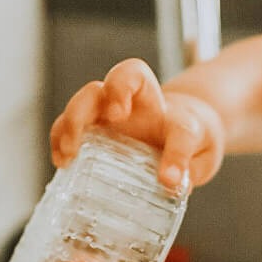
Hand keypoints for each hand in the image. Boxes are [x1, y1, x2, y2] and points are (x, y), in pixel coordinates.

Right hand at [50, 59, 227, 192]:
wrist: (174, 129)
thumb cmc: (190, 141)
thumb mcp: (202, 157)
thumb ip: (191, 169)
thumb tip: (173, 184)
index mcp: (177, 118)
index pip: (181, 127)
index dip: (177, 153)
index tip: (170, 180)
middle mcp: (141, 105)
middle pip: (126, 76)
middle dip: (118, 90)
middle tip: (115, 116)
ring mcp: (111, 112)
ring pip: (90, 96)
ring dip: (77, 117)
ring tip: (71, 150)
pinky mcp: (91, 126)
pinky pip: (70, 122)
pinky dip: (60, 136)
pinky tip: (61, 160)